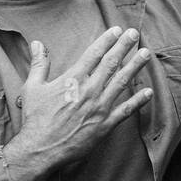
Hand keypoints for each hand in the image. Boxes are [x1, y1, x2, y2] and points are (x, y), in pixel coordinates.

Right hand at [2, 27, 151, 180]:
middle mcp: (89, 90)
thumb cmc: (35, 119)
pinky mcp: (105, 125)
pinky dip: (138, 101)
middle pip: (111, 63)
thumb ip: (39, 63)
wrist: (41, 149)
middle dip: (124, 46)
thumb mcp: (32, 88)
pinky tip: (148, 92)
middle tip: (134, 34)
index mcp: (72, 80)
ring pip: (121, 82)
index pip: (93, 54)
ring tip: (146, 54)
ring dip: (135, 66)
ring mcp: (99, 108)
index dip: (107, 40)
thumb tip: (37, 43)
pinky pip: (125, 111)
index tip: (117, 30)